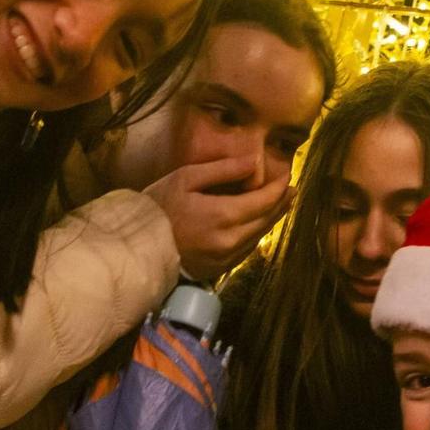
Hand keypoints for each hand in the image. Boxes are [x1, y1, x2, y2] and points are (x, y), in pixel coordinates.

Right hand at [145, 154, 291, 280]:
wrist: (137, 245)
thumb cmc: (158, 206)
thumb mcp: (186, 178)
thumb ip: (224, 170)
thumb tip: (254, 161)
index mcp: (222, 215)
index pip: (264, 201)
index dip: (278, 188)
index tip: (287, 176)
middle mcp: (230, 240)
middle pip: (266, 220)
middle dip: (280, 203)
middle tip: (291, 189)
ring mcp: (225, 258)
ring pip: (258, 236)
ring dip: (271, 219)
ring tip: (280, 204)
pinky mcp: (219, 268)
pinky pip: (245, 249)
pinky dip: (255, 233)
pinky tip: (257, 223)